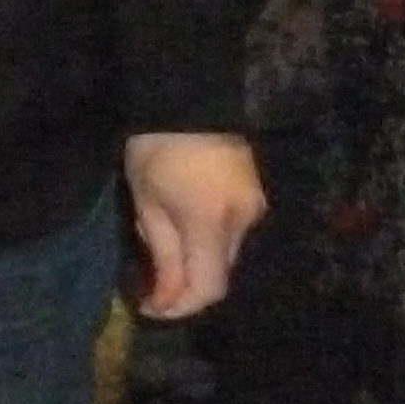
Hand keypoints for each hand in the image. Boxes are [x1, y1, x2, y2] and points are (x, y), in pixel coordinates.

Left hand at [119, 131, 265, 319]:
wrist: (191, 96)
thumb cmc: (157, 147)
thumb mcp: (147, 202)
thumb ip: (162, 254)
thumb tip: (164, 299)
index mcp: (210, 222)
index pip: (208, 288)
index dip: (180, 307)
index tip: (149, 307)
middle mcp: (243, 220)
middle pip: (219, 274)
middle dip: (185, 286)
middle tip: (151, 283)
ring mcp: (255, 207)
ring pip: (227, 255)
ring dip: (198, 264)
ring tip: (164, 250)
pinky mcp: (257, 196)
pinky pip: (233, 234)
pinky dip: (208, 242)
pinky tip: (184, 228)